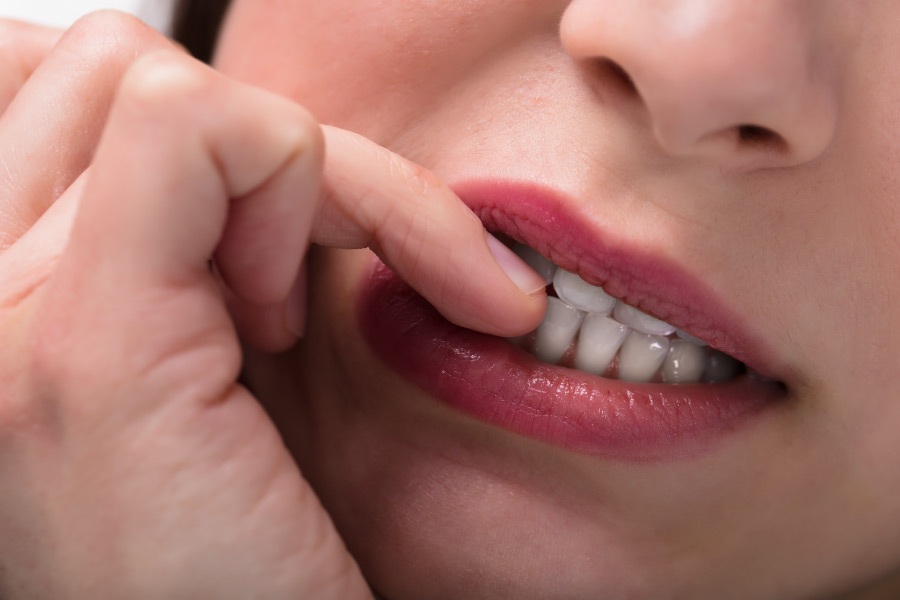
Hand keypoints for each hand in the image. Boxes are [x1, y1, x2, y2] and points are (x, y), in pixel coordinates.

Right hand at [0, 11, 544, 597]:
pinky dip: (303, 192)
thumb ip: (179, 231)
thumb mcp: (195, 350)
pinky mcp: (82, 348)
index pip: (67, 85)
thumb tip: (235, 126)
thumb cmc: (239, 544)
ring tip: (274, 318)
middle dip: (250, 159)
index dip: (190, 148)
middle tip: (278, 294)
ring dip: (284, 181)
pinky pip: (203, 128)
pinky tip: (287, 326)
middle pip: (119, 70)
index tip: (250, 276)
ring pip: (167, 81)